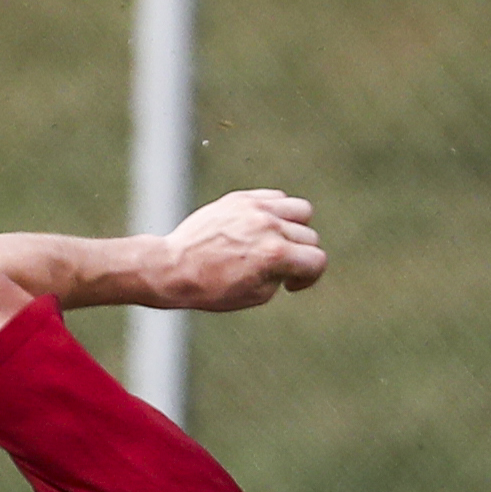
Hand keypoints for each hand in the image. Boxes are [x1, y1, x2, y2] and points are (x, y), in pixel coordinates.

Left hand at [151, 189, 323, 312]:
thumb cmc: (213, 287)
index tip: (290, 284)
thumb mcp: (259, 294)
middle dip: (299, 256)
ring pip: (300, 209)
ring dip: (295, 228)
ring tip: (276, 241)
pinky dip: (276, 211)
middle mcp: (268, 226)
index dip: (309, 277)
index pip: (318, 259)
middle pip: (309, 236)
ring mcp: (253, 209)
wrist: (173, 267)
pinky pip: (275, 197)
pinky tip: (261, 227)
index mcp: (275, 254)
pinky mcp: (238, 199)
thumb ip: (284, 273)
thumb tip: (295, 260)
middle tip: (277, 267)